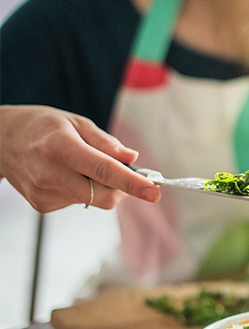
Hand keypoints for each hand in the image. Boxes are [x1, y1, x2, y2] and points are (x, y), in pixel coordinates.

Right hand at [0, 105, 160, 212]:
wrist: (1, 141)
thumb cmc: (42, 127)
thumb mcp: (76, 122)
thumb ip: (106, 143)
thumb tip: (132, 158)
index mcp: (61, 147)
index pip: (104, 171)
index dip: (132, 183)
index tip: (153, 191)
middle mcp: (50, 174)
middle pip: (103, 196)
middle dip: (122, 188)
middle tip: (126, 172)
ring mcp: (44, 193)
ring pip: (93, 200)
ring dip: (100, 187)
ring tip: (81, 165)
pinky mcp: (42, 205)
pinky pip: (78, 202)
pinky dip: (83, 191)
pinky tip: (67, 175)